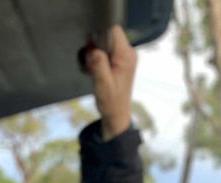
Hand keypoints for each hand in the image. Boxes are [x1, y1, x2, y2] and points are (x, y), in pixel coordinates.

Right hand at [83, 25, 136, 140]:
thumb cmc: (111, 102)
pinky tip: (96, 71)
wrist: (116, 114)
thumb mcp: (102, 83)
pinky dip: (98, 59)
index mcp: (126, 56)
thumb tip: (92, 49)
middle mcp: (128, 53)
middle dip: (95, 46)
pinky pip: (106, 51)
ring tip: (94, 70)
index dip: (99, 36)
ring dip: (96, 54)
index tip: (93, 51)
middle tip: (92, 64)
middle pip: (108, 34)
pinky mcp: (120, 61)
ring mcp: (124, 57)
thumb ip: (98, 64)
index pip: (113, 30)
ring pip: (105, 43)